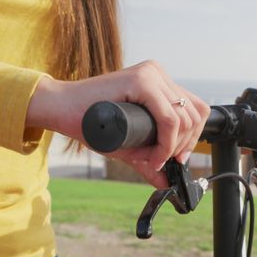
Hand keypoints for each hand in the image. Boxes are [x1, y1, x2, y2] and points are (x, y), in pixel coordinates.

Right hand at [26, 60, 209, 187]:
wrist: (60, 110)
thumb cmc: (91, 123)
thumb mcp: (128, 144)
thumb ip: (148, 160)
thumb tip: (166, 183)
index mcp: (158, 81)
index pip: (194, 109)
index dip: (192, 138)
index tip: (177, 159)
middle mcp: (157, 73)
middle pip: (195, 113)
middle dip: (185, 144)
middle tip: (164, 162)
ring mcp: (150, 74)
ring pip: (185, 117)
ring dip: (174, 147)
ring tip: (153, 160)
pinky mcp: (140, 81)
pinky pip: (169, 119)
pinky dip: (166, 143)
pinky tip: (152, 156)